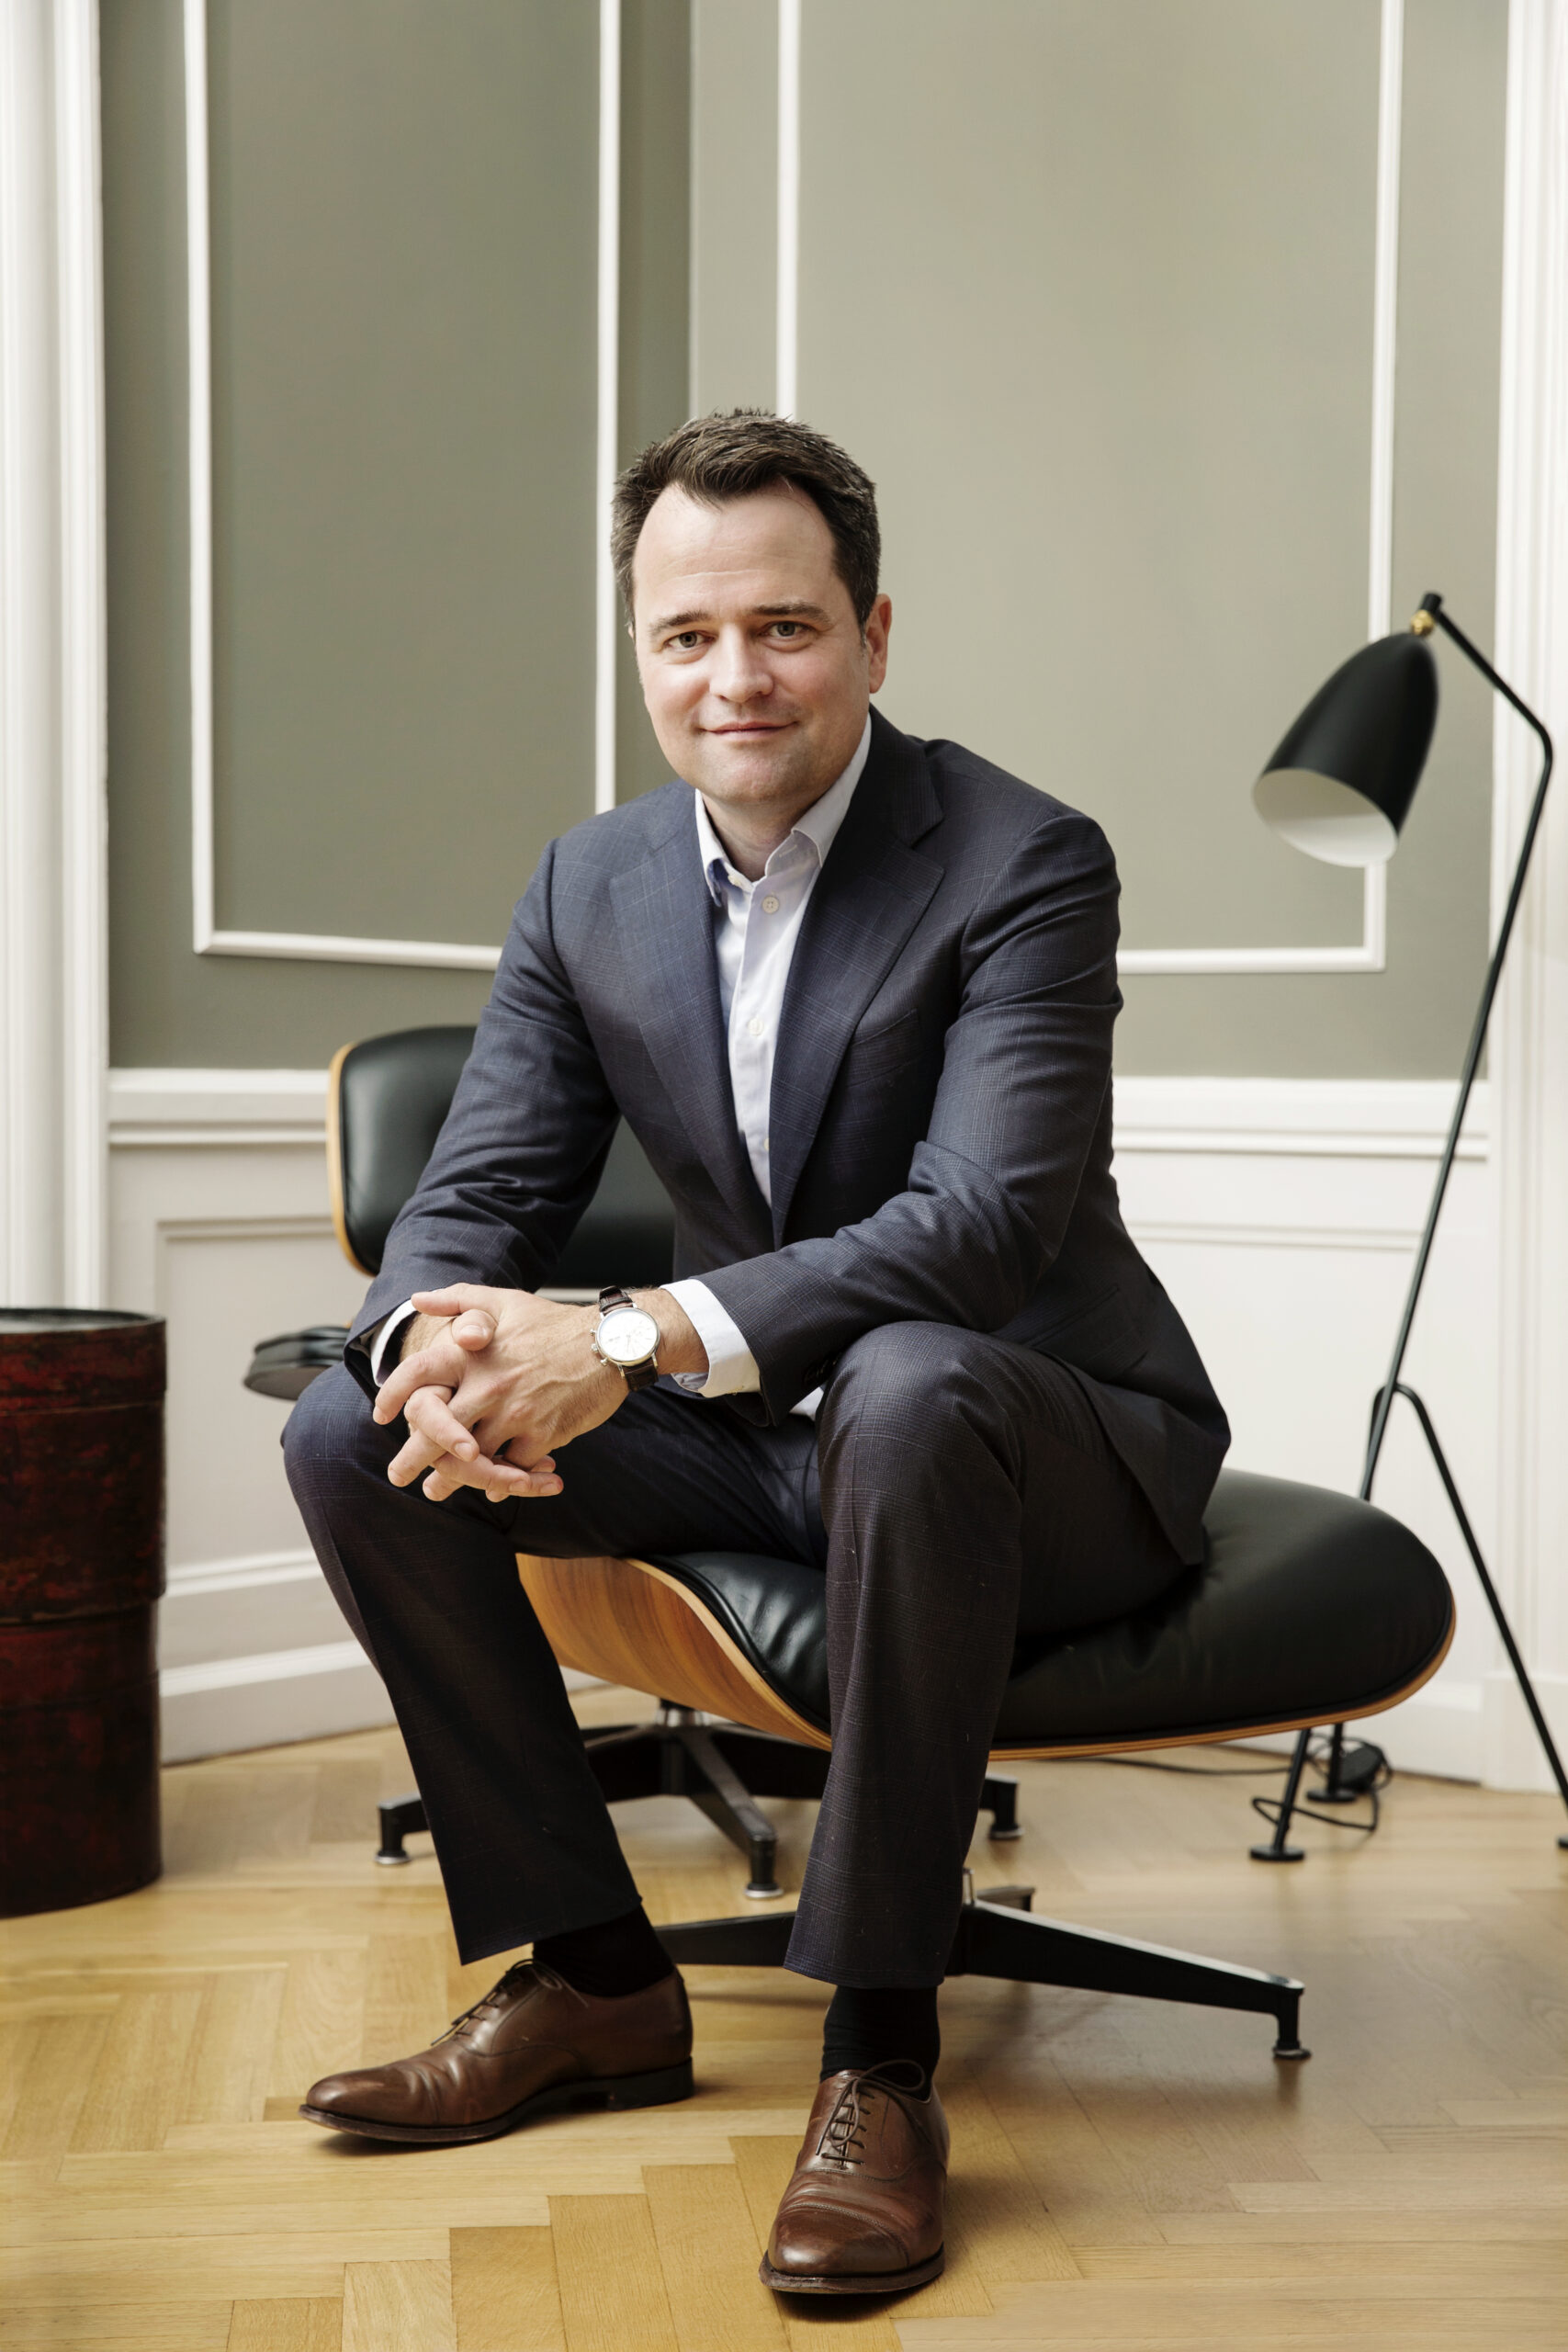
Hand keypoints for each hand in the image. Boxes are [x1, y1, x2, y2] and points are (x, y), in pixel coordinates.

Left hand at [375, 1286, 615, 1502]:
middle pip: (437, 1430)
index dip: (393, 1396)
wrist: (611, 1344)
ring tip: (436, 1489)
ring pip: (472, 1456)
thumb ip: (458, 1300)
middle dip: (413, 1457)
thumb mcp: (504, 1301)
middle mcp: (489, 1384)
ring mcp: (516, 1412)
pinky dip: (502, 1480)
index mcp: (473, 1352)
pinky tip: (492, 1488)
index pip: (417, 1373)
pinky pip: (513, 1468)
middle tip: (398, 1475)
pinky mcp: (543, 1435)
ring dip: (452, 1478)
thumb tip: (417, 1299)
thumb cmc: (553, 1322)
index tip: (380, 1415)